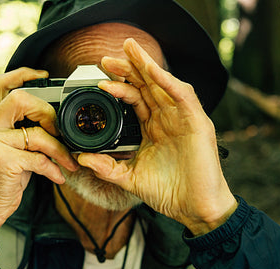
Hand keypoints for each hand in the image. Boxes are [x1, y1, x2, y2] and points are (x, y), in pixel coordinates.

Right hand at [0, 68, 78, 244]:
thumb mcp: (8, 152)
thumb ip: (23, 135)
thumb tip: (55, 126)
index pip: (0, 84)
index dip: (23, 74)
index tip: (44, 76)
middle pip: (20, 99)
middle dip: (47, 113)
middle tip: (60, 132)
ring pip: (36, 134)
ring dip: (60, 149)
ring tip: (69, 162)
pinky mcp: (1, 161)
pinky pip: (39, 159)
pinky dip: (54, 169)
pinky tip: (58, 177)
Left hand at [77, 39, 236, 234]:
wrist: (194, 209)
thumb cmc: (169, 193)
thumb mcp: (131, 179)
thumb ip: (107, 168)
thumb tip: (82, 159)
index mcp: (153, 128)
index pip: (135, 99)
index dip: (118, 87)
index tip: (99, 81)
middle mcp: (168, 119)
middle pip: (147, 86)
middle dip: (128, 68)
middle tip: (107, 57)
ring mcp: (183, 119)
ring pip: (164, 84)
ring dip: (147, 66)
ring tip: (130, 50)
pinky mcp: (197, 123)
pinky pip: (182, 97)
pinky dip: (168, 82)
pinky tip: (153, 70)